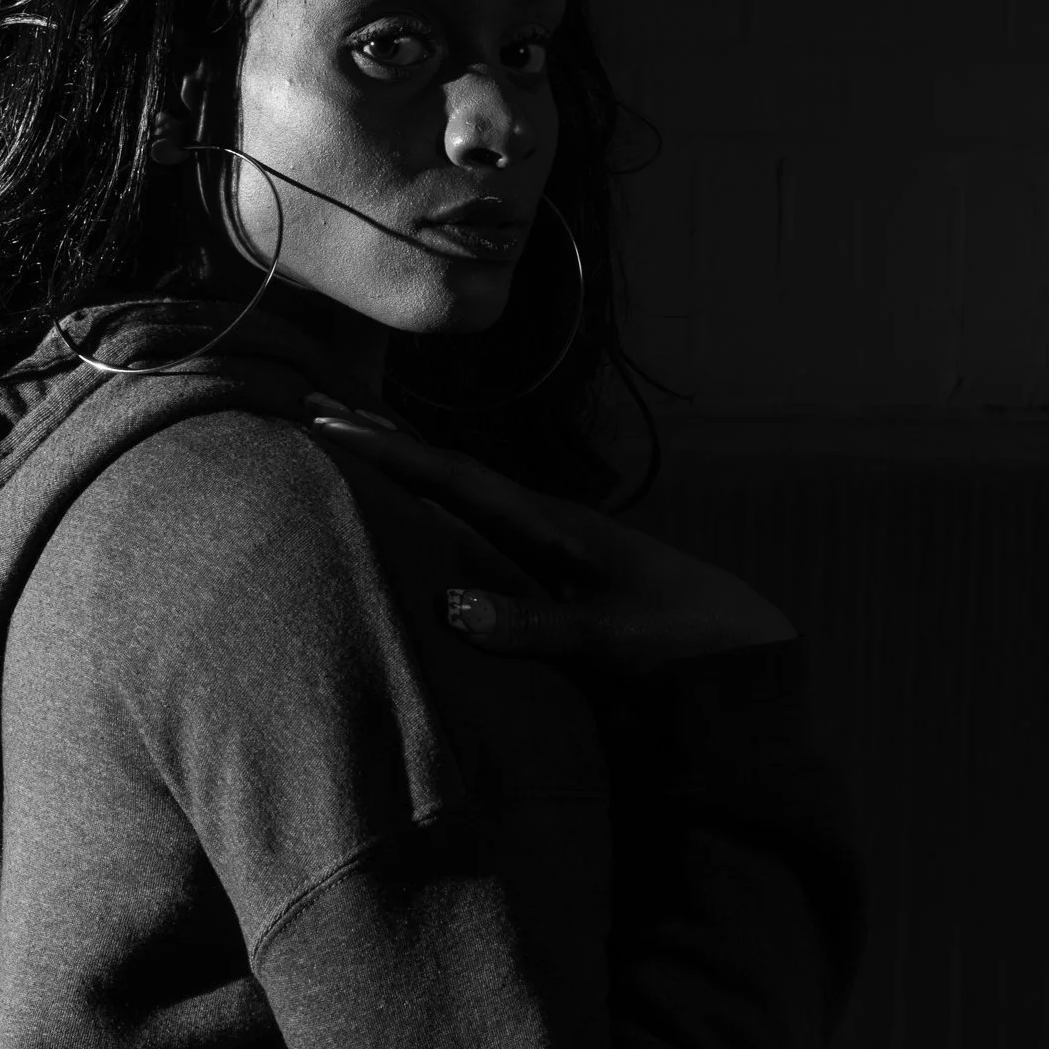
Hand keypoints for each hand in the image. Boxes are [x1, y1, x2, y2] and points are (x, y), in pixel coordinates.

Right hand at [304, 408, 797, 678]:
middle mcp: (542, 523)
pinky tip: (408, 510)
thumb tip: (448, 605)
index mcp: (551, 526)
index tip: (324, 422)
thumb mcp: (608, 641)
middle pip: (446, 468)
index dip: (388, 451)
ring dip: (402, 467)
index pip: (454, 478)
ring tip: (341, 440)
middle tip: (307, 402)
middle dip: (381, 438)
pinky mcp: (551, 569)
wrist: (742, 645)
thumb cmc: (679, 641)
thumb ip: (534, 627)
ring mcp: (545, 543)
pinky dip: (430, 505)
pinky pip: (473, 525)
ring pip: (458, 493)